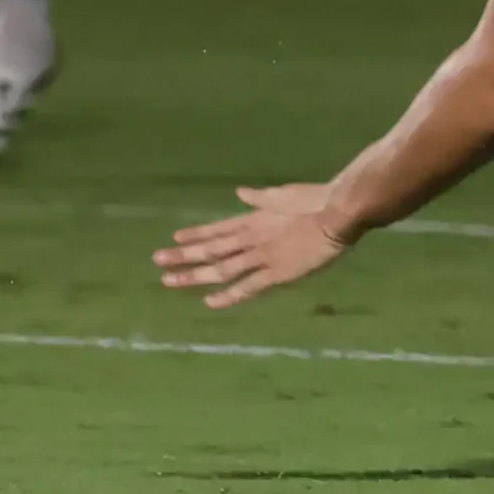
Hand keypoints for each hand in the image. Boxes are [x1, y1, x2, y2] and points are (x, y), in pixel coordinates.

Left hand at [155, 184, 360, 309]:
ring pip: (221, 268)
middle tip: (157, 260)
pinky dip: (227, 295)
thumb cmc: (316, 201)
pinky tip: (209, 302)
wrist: (336, 214)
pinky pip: (247, 287)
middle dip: (183, 255)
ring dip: (194, 274)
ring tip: (169, 280)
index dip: (196, 234)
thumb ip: (260, 197)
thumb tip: (241, 192)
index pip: (218, 229)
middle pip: (212, 248)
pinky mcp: (276, 273)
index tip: (175, 239)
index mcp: (254, 219)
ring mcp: (261, 257)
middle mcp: (250, 238)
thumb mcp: (283, 193)